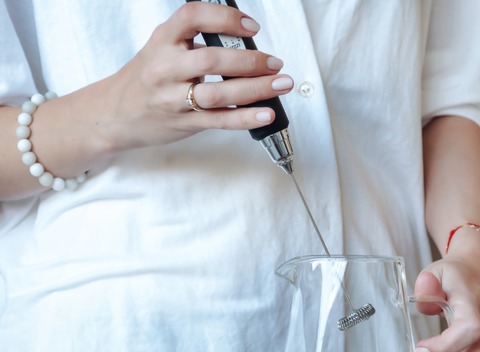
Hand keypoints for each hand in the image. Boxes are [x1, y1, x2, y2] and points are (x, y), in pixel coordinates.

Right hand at [63, 1, 292, 154]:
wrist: (114, 114)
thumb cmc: (147, 77)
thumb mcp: (162, 47)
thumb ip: (194, 39)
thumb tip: (242, 37)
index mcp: (162, 40)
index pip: (192, 17)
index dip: (225, 18)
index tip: (251, 27)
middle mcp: (165, 68)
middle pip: (212, 60)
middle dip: (250, 61)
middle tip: (275, 62)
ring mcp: (173, 98)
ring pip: (219, 93)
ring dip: (256, 88)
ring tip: (281, 84)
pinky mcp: (184, 123)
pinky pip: (219, 120)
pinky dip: (246, 117)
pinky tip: (266, 113)